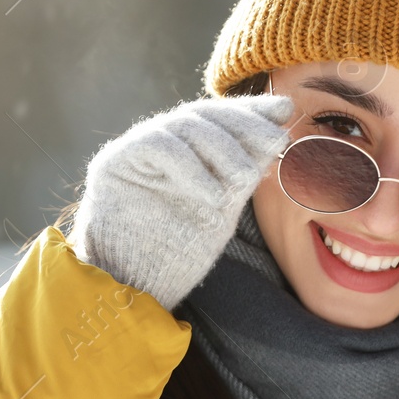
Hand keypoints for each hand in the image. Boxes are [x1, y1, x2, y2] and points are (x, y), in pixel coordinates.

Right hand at [68, 94, 294, 309]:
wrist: (138, 286)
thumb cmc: (180, 250)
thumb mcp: (225, 204)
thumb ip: (246, 168)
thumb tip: (281, 128)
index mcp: (184, 151)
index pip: (219, 118)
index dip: (251, 112)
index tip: (284, 112)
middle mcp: (159, 143)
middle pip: (204, 115)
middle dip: (244, 124)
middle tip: (275, 141)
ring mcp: (134, 149)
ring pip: (185, 125)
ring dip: (223, 149)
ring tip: (246, 179)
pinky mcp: (113, 161)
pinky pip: (158, 146)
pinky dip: (191, 168)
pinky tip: (213, 196)